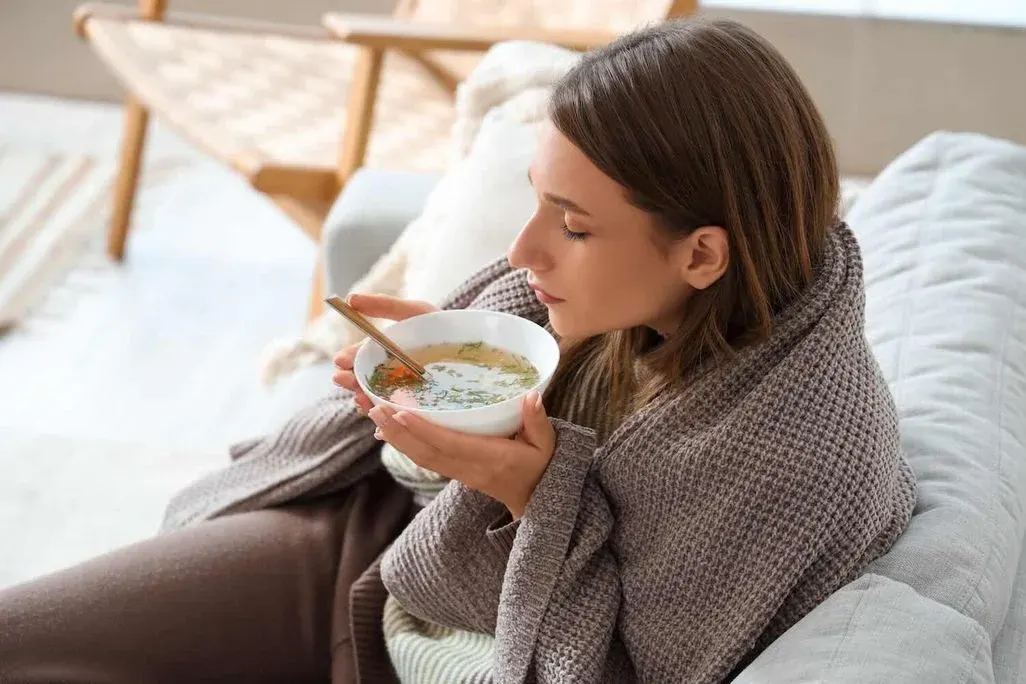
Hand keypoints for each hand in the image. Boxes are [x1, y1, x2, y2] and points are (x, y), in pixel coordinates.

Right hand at [332, 293, 436, 412]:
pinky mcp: (417, 412)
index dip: (348, 359)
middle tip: (342, 379)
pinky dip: (387, 419)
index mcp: (384, 355)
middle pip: (363, 382)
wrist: (475, 346)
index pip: (359, 359)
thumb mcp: (414, 311)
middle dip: (350, 381)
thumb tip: (351, 299)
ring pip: (376, 402)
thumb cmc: (443, 325)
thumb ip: (385, 305)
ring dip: (364, 401)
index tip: (340, 360)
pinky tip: (381, 421)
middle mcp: (388, 376)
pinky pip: (397, 418)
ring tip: (360, 399)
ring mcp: (401, 396)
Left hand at [367, 390, 555, 517]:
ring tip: (372, 413)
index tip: (401, 412)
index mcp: (490, 459)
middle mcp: (468, 468)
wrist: (535, 499)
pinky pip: (424, 458)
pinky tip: (387, 429)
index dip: (424, 429)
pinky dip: (404, 443)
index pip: (450, 443)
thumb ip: (538, 420)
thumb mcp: (546, 444)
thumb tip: (531, 396)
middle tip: (374, 408)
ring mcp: (458, 473)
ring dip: (395, 436)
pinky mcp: (453, 472)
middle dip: (398, 431)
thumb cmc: (541, 467)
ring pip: (420, 456)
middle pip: (426, 451)